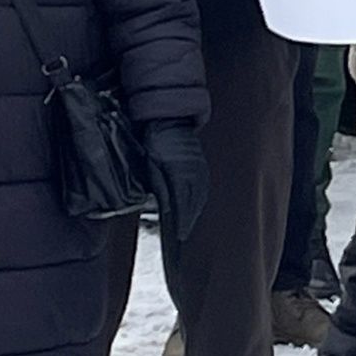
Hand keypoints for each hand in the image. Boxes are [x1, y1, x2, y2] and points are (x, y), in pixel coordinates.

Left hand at [141, 121, 207, 243]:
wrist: (168, 120)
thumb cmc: (155, 142)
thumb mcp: (151, 167)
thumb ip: (161, 189)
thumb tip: (168, 208)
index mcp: (181, 173)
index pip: (184, 204)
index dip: (182, 221)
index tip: (180, 235)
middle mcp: (195, 171)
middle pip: (195, 202)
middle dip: (189, 220)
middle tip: (184, 234)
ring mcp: (201, 167)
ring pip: (201, 195)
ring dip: (196, 210)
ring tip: (189, 223)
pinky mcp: (202, 164)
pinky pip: (204, 186)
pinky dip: (200, 199)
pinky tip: (195, 205)